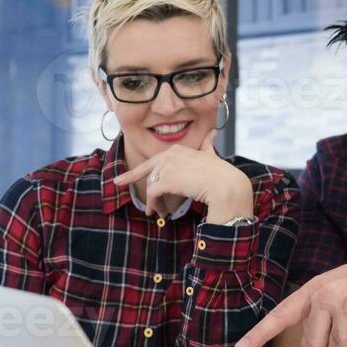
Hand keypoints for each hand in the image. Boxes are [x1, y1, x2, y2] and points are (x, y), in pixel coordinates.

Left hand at [113, 124, 251, 221]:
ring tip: (162, 213)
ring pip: (151, 187)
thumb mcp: (212, 156)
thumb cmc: (222, 173)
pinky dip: (155, 206)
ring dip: (155, 203)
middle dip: (147, 194)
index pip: (152, 163)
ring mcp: (167, 167)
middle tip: (149, 210)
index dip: (135, 173)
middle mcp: (169, 155)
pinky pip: (153, 195)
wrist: (227, 186)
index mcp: (178, 149)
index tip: (120, 181)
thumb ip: (208, 145)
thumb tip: (212, 133)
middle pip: (149, 176)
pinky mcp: (166, 180)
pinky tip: (163, 213)